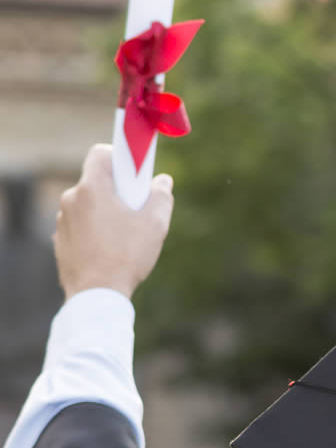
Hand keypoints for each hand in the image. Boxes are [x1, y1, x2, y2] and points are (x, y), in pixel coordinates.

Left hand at [54, 144, 173, 297]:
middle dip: (118, 190)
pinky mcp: (60, 239)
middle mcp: (71, 198)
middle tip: (138, 210)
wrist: (96, 294)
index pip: (101, 153)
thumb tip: (162, 182)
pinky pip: (81, 225)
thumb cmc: (126, 256)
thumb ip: (161, 196)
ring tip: (126, 236)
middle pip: (97, 182)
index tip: (135, 171)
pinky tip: (111, 250)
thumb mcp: (155, 224)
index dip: (121, 156)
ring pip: (89, 205)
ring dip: (106, 212)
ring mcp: (62, 219)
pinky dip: (95, 230)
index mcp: (92, 188)